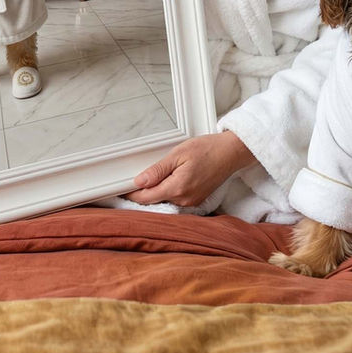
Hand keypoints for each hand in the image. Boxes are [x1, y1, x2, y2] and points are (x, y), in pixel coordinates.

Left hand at [124, 132, 255, 207]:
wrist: (230, 153)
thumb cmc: (207, 149)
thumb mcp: (178, 154)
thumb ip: (158, 170)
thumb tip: (139, 181)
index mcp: (177, 189)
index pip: (146, 197)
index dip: (132, 193)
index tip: (121, 188)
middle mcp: (184, 201)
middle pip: (154, 200)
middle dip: (144, 190)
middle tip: (136, 176)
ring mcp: (191, 203)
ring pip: (164, 200)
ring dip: (157, 190)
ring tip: (156, 174)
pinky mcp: (196, 201)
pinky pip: (175, 199)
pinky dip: (168, 190)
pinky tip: (169, 179)